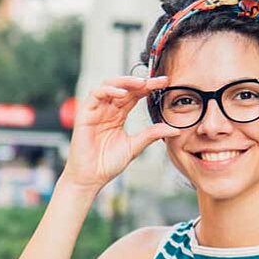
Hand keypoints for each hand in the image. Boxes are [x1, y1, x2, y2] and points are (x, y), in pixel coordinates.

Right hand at [62, 76, 179, 193]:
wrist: (91, 178)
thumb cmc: (107, 164)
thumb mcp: (135, 147)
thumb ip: (152, 135)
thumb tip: (174, 130)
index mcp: (118, 116)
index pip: (134, 95)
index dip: (149, 87)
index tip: (165, 83)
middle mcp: (107, 110)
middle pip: (124, 87)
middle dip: (140, 81)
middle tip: (157, 81)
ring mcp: (95, 111)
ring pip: (109, 85)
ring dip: (125, 81)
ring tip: (141, 83)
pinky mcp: (84, 114)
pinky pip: (95, 95)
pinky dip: (109, 91)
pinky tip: (122, 93)